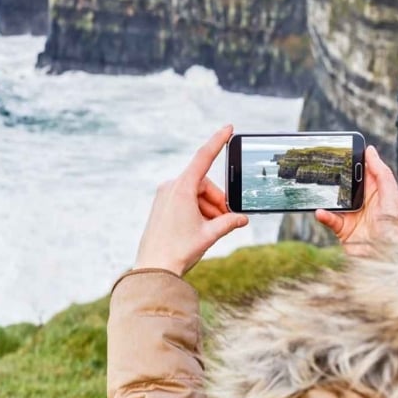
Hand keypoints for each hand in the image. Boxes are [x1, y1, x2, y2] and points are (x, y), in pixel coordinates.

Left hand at [134, 126, 248, 275]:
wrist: (153, 269)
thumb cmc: (179, 250)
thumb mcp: (210, 234)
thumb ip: (229, 222)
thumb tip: (243, 218)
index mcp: (181, 188)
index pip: (203, 157)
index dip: (217, 141)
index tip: (228, 128)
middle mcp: (170, 187)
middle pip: (204, 185)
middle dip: (218, 201)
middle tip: (227, 219)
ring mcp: (164, 196)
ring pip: (195, 194)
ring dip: (208, 208)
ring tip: (213, 230)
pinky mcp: (161, 205)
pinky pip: (185, 200)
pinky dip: (197, 210)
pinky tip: (201, 229)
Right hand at [315, 145, 397, 257]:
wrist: (388, 259)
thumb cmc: (395, 230)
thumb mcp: (391, 197)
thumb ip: (382, 173)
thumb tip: (371, 151)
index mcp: (377, 192)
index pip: (364, 171)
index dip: (354, 160)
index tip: (343, 147)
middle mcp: (363, 202)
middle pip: (345, 184)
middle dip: (335, 175)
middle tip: (323, 165)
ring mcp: (352, 215)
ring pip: (334, 200)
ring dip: (326, 196)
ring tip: (319, 188)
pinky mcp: (343, 230)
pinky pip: (329, 219)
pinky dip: (324, 215)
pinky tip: (320, 211)